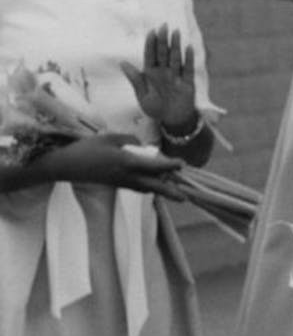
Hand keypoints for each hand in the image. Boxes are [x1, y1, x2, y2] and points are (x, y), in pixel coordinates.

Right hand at [33, 133, 183, 198]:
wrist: (65, 165)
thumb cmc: (87, 148)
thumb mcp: (111, 137)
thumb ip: (130, 139)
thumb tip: (143, 146)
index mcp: (126, 162)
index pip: (154, 166)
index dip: (170, 165)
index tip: (182, 164)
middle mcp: (125, 175)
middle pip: (152, 186)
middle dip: (169, 192)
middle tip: (185, 198)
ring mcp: (119, 182)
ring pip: (144, 188)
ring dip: (159, 189)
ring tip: (174, 191)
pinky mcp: (114, 184)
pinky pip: (135, 187)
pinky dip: (147, 186)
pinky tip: (153, 184)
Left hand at [120, 25, 197, 130]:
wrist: (172, 120)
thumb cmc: (156, 108)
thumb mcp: (142, 95)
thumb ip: (135, 79)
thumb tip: (122, 62)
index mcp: (151, 74)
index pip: (150, 55)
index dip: (150, 44)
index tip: (151, 31)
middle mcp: (164, 72)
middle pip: (163, 53)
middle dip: (163, 40)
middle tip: (164, 26)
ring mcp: (176, 76)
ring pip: (175, 58)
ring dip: (175, 45)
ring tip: (175, 32)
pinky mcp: (187, 82)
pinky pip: (187, 69)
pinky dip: (188, 59)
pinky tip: (188, 48)